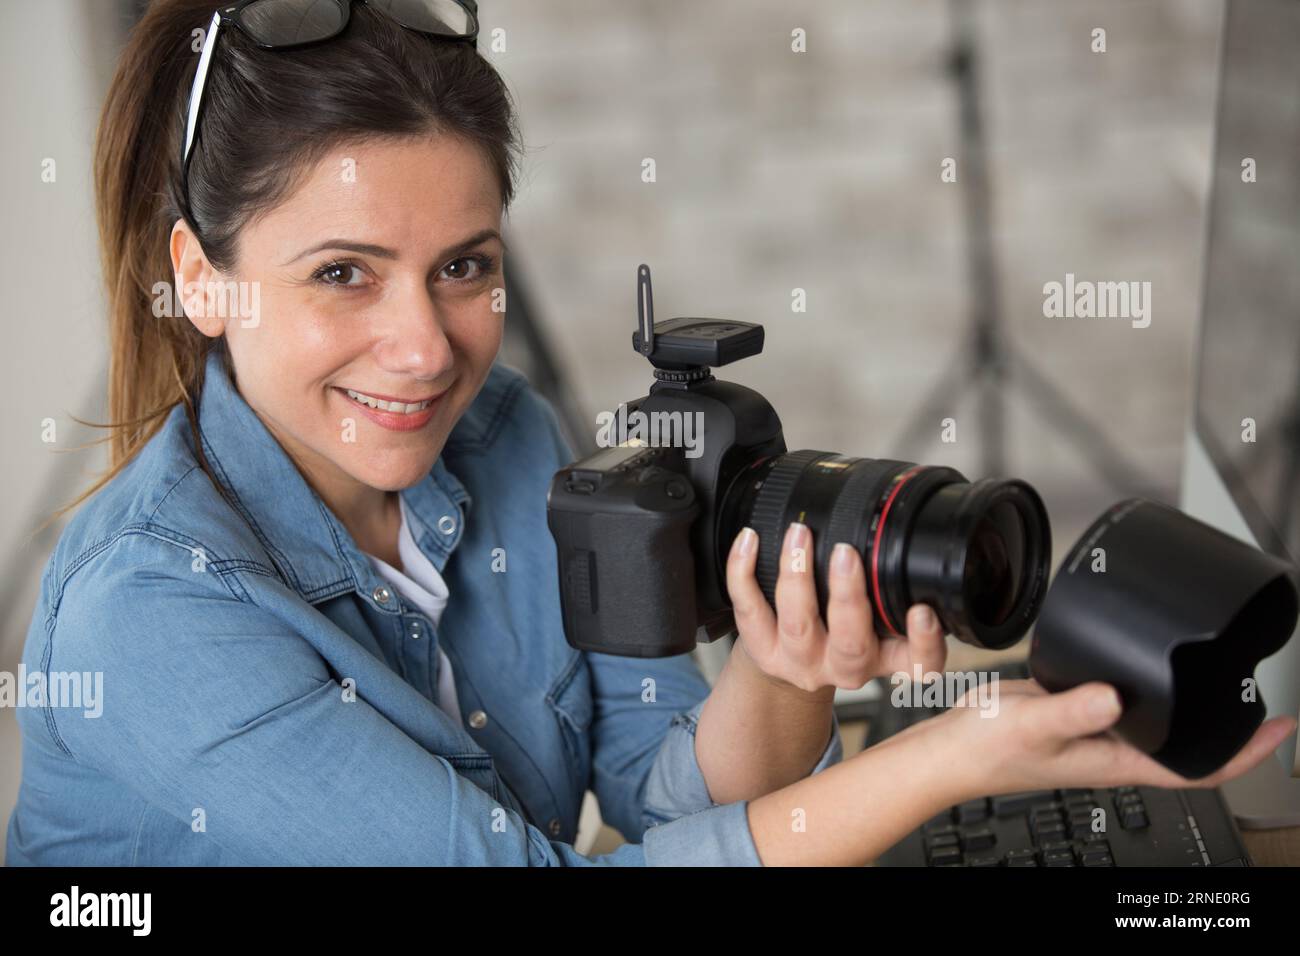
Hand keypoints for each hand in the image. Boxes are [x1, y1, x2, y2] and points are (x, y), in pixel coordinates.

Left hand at [725, 522, 946, 694]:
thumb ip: (894, 590)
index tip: (922, 611)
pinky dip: (744, 571)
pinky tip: (749, 540)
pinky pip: (749, 610)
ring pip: (798, 623)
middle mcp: (845, 666)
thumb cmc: (842, 629)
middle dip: (848, 595)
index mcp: (885, 657)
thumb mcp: (878, 620)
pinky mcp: (762, 649)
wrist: (791, 662)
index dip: (925, 642)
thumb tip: (909, 529)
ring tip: (799, 535)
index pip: (918, 663)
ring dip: (797, 575)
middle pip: (850, 641)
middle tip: (847, 553)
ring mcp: (801, 661)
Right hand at [935, 678, 1297, 796]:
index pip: (1197, 767)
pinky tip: (1147, 662)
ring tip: (1221, 677)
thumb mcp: (1032, 724)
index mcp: (1115, 761)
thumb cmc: (985, 751)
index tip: (1279, 728)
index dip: (1245, 752)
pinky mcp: (1075, 708)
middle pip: (1187, 745)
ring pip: (1158, 721)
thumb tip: (1116, 696)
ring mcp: (1095, 729)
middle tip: (1261, 698)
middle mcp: (1113, 747)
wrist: (950, 747)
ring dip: (1191, 704)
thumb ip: (1073, 708)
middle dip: (1230, 727)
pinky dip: (1149, 685)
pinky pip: (1124, 700)